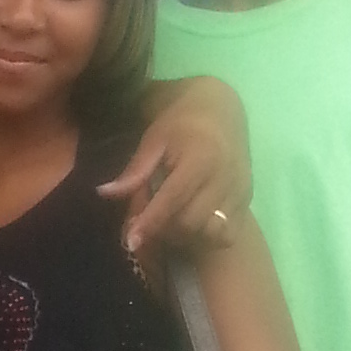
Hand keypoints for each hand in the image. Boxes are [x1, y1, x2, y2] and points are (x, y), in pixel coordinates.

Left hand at [101, 75, 250, 257]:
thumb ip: (134, 170)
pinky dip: (206, 237)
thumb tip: (104, 193)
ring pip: (211, 233)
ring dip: (185, 236)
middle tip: (146, 225)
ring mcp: (240, 190)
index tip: (131, 241)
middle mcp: (225, 177)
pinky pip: (227, 233)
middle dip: (164, 231)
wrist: (221, 109)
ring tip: (167, 223)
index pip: (173, 200)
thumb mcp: (154, 139)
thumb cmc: (181, 121)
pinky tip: (190, 225)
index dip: (150, 223)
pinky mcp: (247, 199)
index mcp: (201, 158)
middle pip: (191, 222)